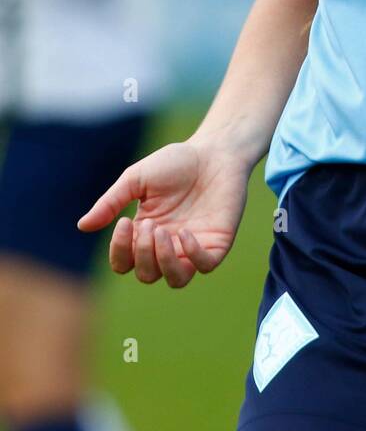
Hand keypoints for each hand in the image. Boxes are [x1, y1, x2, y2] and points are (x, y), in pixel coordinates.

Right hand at [76, 136, 249, 287]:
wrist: (214, 150)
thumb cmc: (175, 163)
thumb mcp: (136, 179)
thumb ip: (111, 202)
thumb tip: (82, 226)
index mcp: (145, 233)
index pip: (124, 262)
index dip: (119, 251)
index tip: (124, 222)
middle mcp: (168, 245)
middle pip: (147, 274)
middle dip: (143, 253)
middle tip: (150, 223)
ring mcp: (194, 246)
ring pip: (176, 280)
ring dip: (163, 261)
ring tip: (162, 232)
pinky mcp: (217, 242)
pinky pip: (204, 266)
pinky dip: (193, 255)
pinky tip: (185, 233)